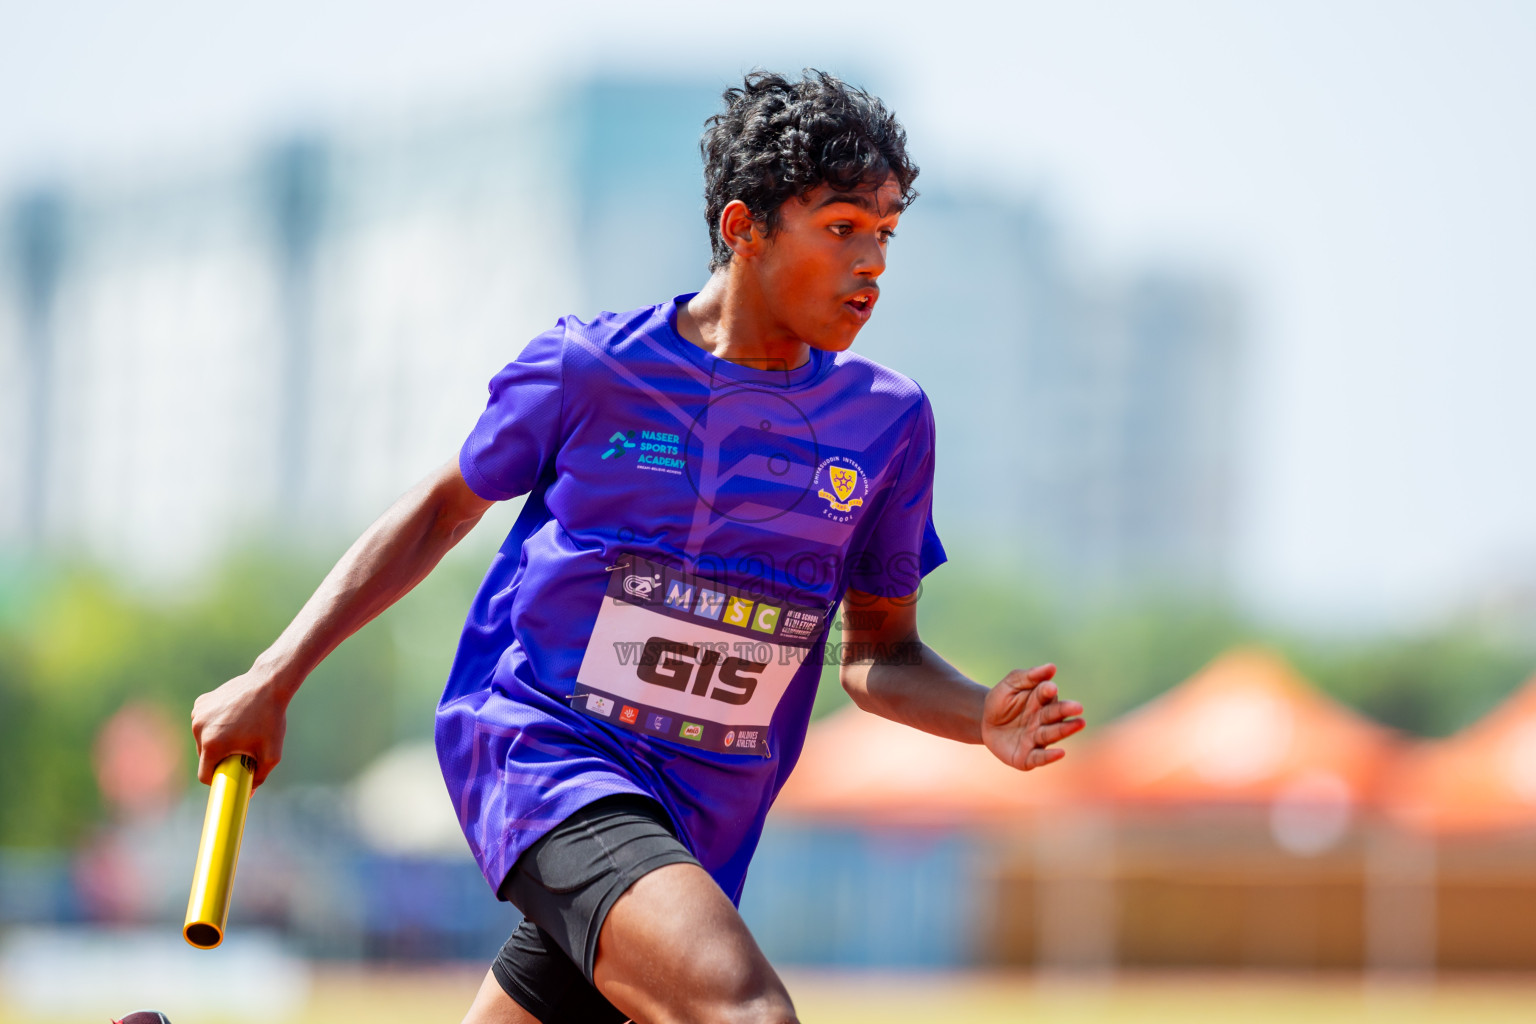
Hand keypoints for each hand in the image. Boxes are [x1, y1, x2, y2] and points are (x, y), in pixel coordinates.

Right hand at [190, 670, 288, 789]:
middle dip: (219, 759)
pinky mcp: (201, 702)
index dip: (218, 779)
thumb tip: (248, 794)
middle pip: (204, 757)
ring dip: (216, 741)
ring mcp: (198, 714)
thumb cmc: (271, 719)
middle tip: (240, 752)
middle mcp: (199, 729)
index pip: (204, 775)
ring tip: (239, 731)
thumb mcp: (271, 753)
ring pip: (202, 739)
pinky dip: (214, 724)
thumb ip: (260, 777)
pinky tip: (232, 717)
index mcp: (213, 744)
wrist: (269, 683)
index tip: (230, 775)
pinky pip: (203, 722)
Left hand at [981, 664, 1084, 770]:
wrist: (983, 722)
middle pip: (1055, 715)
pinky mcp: (1027, 757)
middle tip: (1078, 707)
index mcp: (1040, 701)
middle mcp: (1042, 720)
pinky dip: (1049, 756)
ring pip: (1051, 734)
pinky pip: (1039, 757)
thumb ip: (1028, 676)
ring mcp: (1036, 738)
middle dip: (1066, 711)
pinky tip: (1061, 753)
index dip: (1047, 690)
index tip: (1049, 687)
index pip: (1046, 694)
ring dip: (1065, 730)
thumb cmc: (1000, 701)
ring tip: (1079, 724)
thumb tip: (1052, 667)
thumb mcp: (1009, 685)